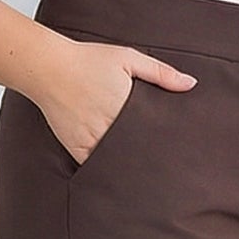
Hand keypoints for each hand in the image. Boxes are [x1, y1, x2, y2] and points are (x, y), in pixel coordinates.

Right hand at [40, 41, 197, 166]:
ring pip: (118, 163)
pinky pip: (94, 167)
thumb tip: (190, 84)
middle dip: (153, 159)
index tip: (180, 154)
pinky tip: (118, 176)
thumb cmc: (87, 60)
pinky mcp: (76, 147)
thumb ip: (161, 73)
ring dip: (131, 168)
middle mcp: (110, 127)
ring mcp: (92, 140)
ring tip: (150, 180)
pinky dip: (106, 170)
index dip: (167, 145)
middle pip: (138, 152)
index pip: (154, 134)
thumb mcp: (128, 58)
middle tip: (171, 171)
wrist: (48, 68)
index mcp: (127, 107)